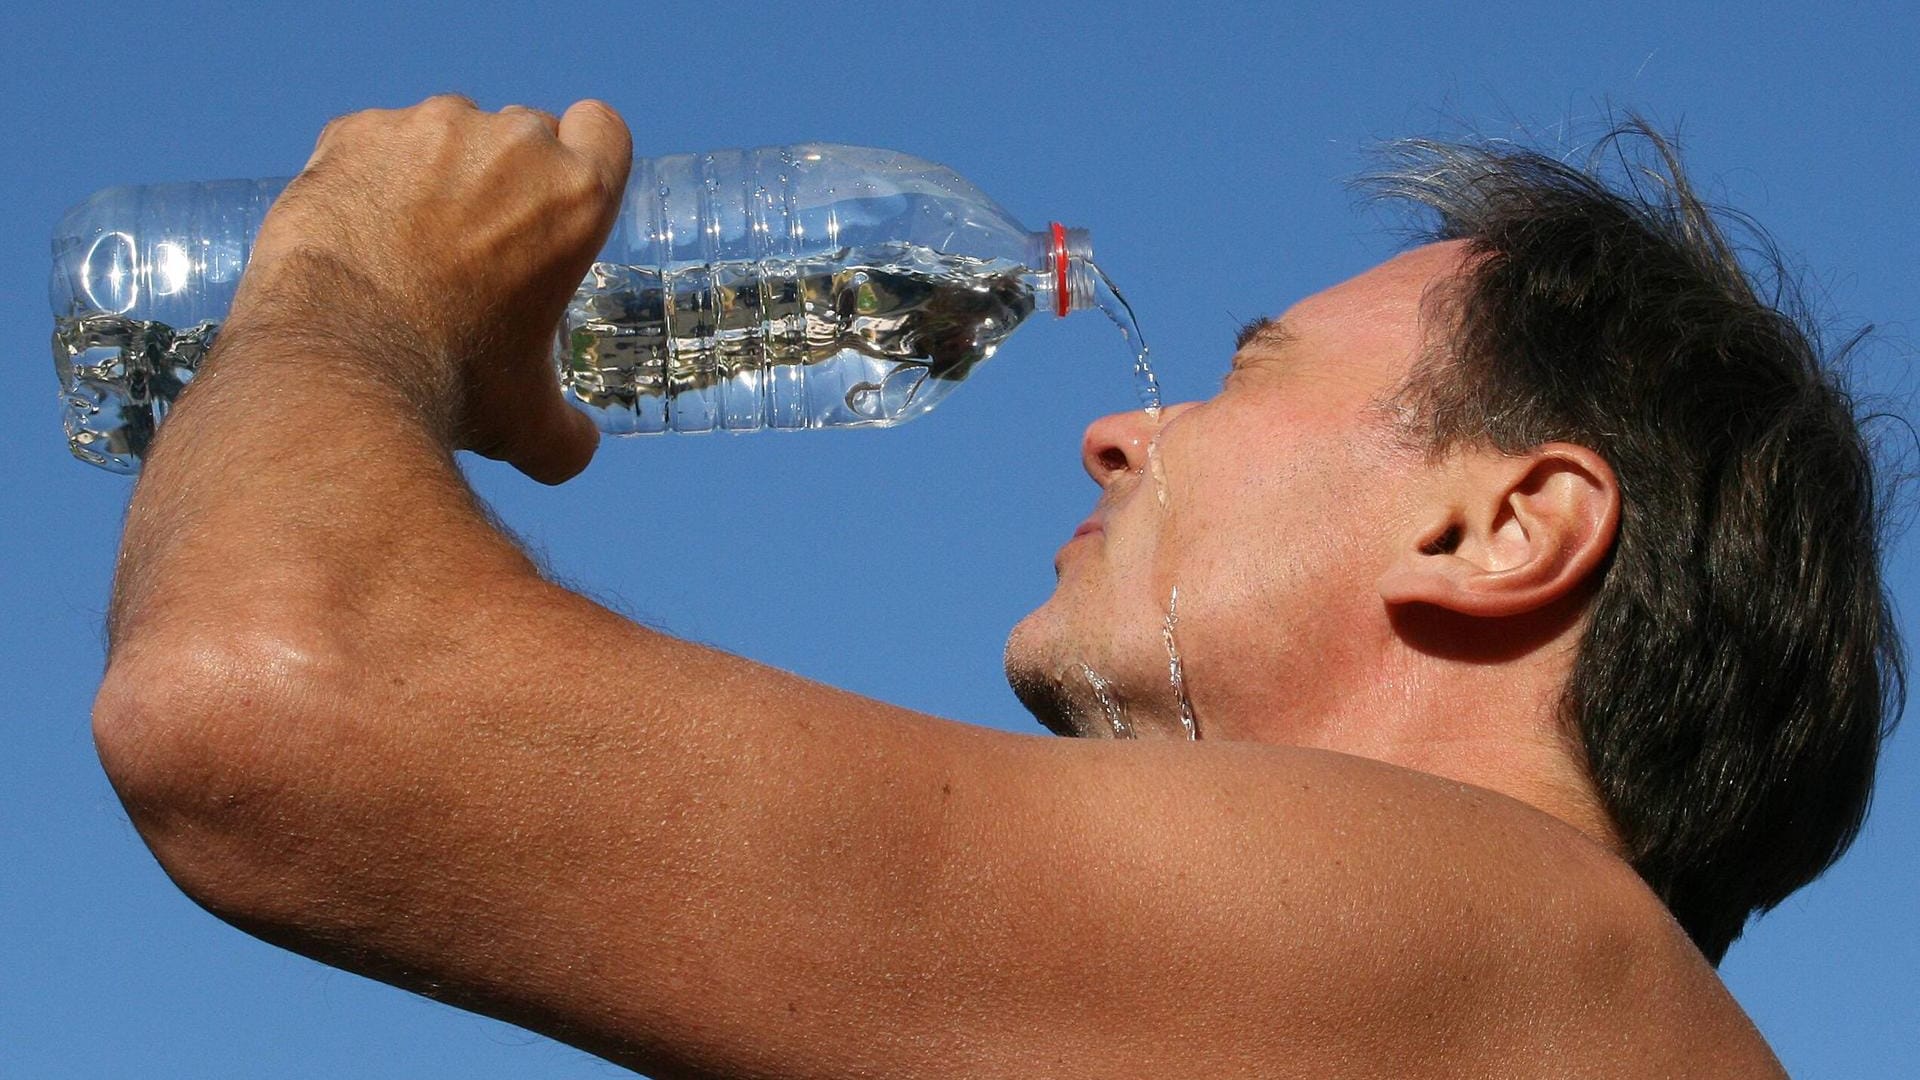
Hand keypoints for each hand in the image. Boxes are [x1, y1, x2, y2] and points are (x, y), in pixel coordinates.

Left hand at [230, 94, 632, 483]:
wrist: (342, 363)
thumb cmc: (452, 386)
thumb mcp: (530, 425)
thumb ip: (567, 434)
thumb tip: (576, 448)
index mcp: (576, 197)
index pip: (602, 128)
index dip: (583, 155)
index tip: (554, 195)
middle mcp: (513, 145)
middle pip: (523, 134)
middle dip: (504, 178)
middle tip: (474, 244)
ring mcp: (431, 129)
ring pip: (446, 133)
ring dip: (435, 172)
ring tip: (404, 246)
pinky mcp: (357, 132)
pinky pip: (373, 140)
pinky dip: (367, 175)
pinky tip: (355, 233)